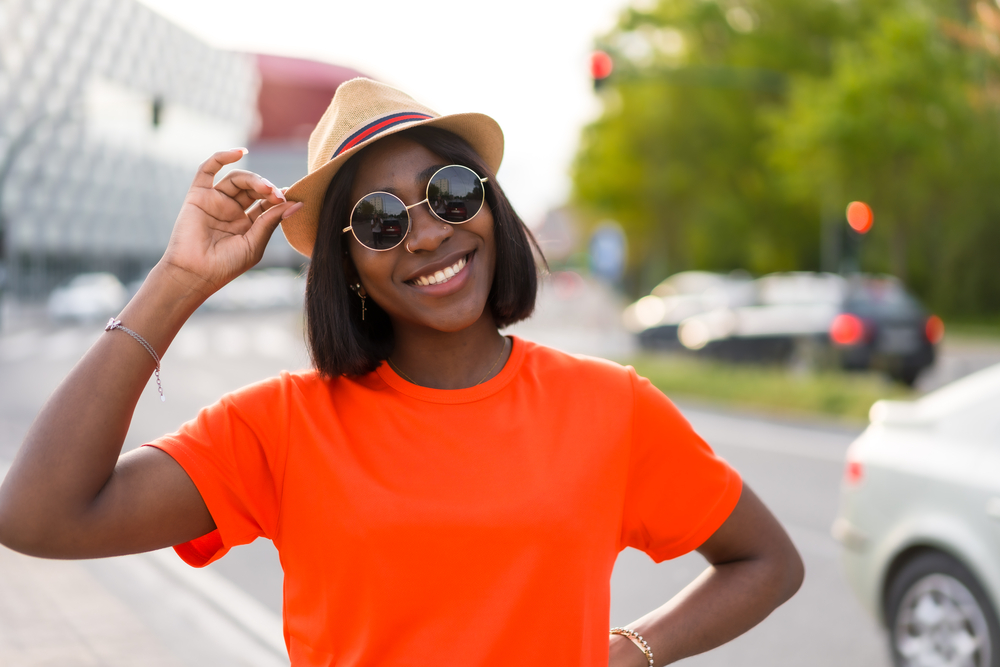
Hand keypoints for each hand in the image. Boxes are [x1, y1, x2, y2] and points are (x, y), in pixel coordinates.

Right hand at [159, 148, 302, 296]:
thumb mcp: (255, 244)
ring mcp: (215, 201)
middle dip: (268, 189)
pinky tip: (240, 152)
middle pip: (254, 189)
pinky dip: (222, 157)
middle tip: (277, 195)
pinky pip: (208, 169)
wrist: (195, 273)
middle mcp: (232, 210)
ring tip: (265, 188)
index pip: (266, 203)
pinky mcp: (198, 195)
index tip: (292, 196)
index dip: (279, 197)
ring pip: (238, 179)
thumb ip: (271, 221)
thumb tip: (296, 203)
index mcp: (248, 224)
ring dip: (254, 179)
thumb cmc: (226, 265)